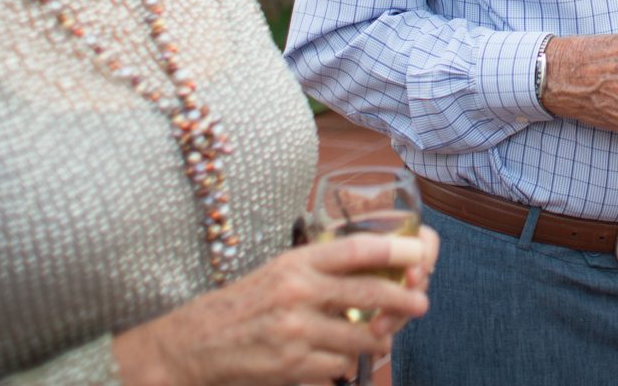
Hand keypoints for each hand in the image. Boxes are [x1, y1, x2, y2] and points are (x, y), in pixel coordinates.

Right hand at [113, 230, 435, 385]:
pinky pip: (337, 367)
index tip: (420, 253)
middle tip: (421, 302)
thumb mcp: (280, 271)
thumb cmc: (244, 303)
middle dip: (403, 299)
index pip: (356, 249)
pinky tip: (336, 359)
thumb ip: (320, 270)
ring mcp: (296, 331)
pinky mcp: (292, 365)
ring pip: (359, 338)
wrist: (196, 343)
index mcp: (297, 262)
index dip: (395, 250)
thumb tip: (372, 273)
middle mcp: (298, 292)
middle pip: (368, 294)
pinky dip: (342, 365)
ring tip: (379, 338)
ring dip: (374, 340)